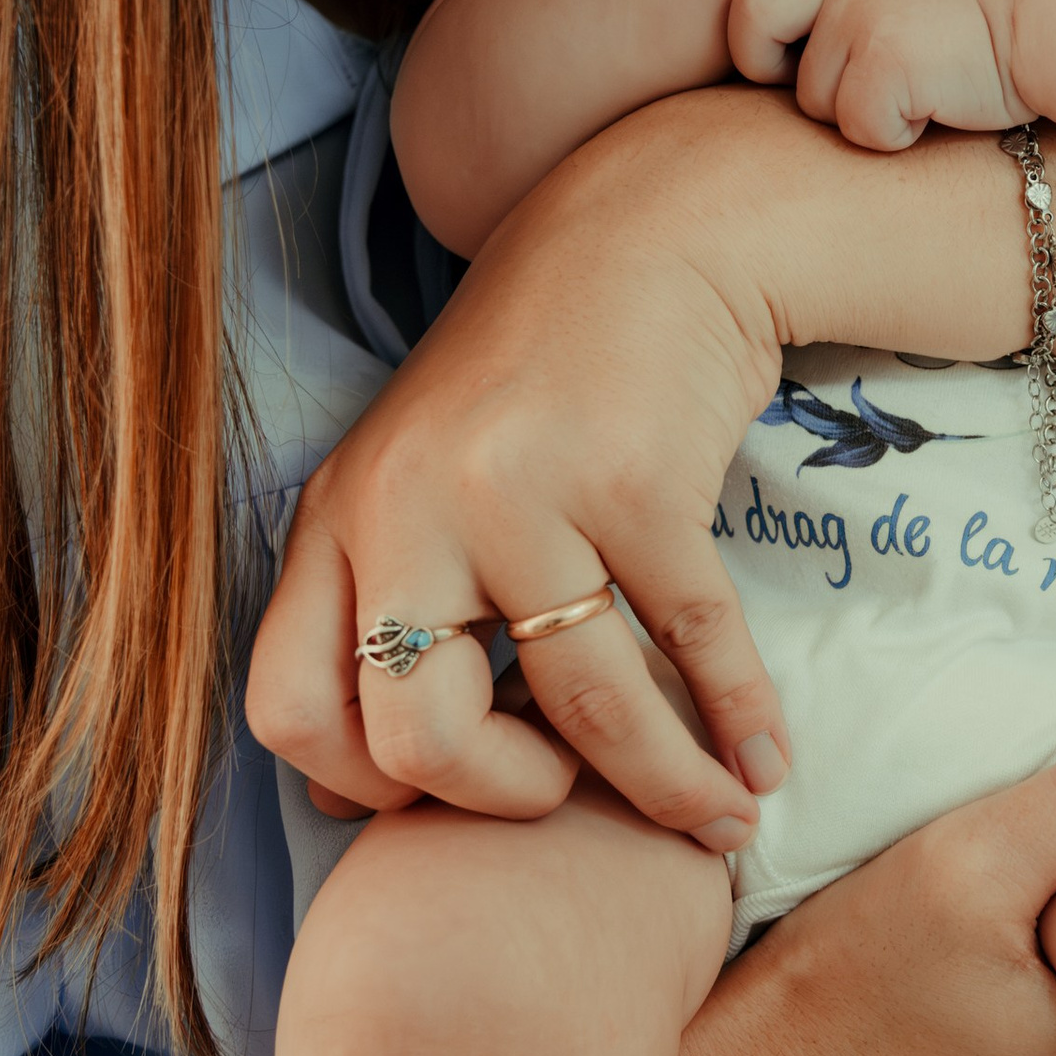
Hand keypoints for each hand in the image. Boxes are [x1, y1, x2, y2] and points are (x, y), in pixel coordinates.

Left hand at [246, 102, 794, 839]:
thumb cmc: (536, 380)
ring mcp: (516, 494)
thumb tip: (363, 805)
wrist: (647, 232)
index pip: (291, 710)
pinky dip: (739, 722)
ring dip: (666, 789)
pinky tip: (765, 761)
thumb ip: (390, 610)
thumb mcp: (420, 483)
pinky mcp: (631, 482)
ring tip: (718, 823)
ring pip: (581, 709)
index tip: (445, 797)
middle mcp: (405, 509)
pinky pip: (691, 644)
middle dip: (505, 802)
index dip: (362, 789)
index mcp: (337, 519)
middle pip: (416, 738)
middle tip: (564, 794)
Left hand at [729, 0, 1024, 151]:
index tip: (796, 65)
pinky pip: (860, 128)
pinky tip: (937, 108)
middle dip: (779, 76)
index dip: (758, 42)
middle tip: (843, 90)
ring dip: (863, 115)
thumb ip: (850, 11)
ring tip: (920, 91)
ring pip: (815, 102)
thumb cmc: (984, 24)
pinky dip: (898, 135)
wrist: (1048, 19)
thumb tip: (802, 68)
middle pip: (757, 42)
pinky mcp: (885, 61)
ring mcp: (860, 17)